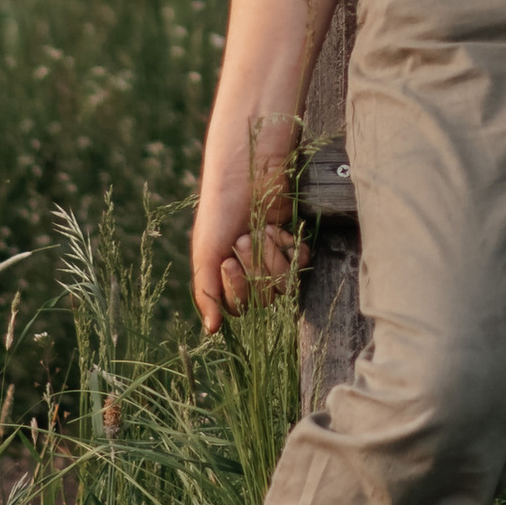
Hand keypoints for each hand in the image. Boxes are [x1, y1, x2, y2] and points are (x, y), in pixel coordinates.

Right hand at [190, 164, 294, 333]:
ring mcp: (273, 258)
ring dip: (270, 258)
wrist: (248, 172)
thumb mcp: (206, 248)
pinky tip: (276, 228)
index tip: (228, 261)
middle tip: (243, 239)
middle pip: (262, 300)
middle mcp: (250, 271)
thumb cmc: (220, 208)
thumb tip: (212, 332)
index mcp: (225, 276)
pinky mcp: (293, 242)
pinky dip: (286, 246)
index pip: (238, 308)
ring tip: (259, 231)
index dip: (237, 289)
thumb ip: (207, 290)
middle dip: (253, 269)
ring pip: (282, 285)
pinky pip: (299, 264)